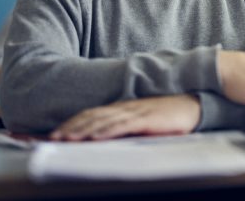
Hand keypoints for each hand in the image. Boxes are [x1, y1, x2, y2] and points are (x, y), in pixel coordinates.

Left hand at [50, 94, 200, 140]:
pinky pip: (121, 125)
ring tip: (65, 139)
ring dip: (82, 130)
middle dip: (70, 128)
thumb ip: (125, 125)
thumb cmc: (169, 115)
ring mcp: (134, 112)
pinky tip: (95, 137)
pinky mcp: (145, 119)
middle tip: (51, 138)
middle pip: (91, 117)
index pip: (91, 114)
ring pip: (102, 121)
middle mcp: (124, 108)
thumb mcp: (142, 120)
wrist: (192, 104)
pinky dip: (105, 131)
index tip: (55, 134)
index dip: (72, 123)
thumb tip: (104, 137)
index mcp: (121, 108)